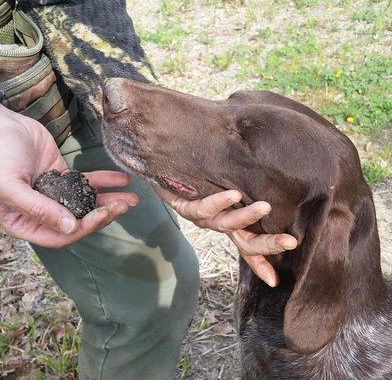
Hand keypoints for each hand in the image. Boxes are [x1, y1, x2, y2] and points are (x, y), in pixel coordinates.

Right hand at [0, 103, 137, 247]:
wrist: (1, 124)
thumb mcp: (9, 184)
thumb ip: (37, 209)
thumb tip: (70, 228)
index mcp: (24, 222)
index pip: (60, 236)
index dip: (84, 228)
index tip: (103, 214)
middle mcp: (42, 212)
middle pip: (79, 221)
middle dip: (103, 215)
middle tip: (124, 205)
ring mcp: (55, 195)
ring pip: (86, 203)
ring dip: (110, 202)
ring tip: (132, 199)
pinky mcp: (64, 177)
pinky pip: (87, 182)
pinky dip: (105, 182)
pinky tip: (122, 180)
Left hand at [154, 187, 296, 286]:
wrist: (163, 172)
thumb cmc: (199, 181)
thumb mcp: (225, 187)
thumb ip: (245, 189)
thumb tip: (272, 181)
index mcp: (228, 225)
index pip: (248, 248)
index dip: (260, 265)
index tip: (275, 281)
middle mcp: (218, 225)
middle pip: (245, 243)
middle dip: (268, 245)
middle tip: (290, 242)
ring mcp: (203, 219)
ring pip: (227, 224)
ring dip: (247, 217)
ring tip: (265, 207)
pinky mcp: (186, 208)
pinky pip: (204, 208)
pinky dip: (219, 202)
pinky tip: (234, 194)